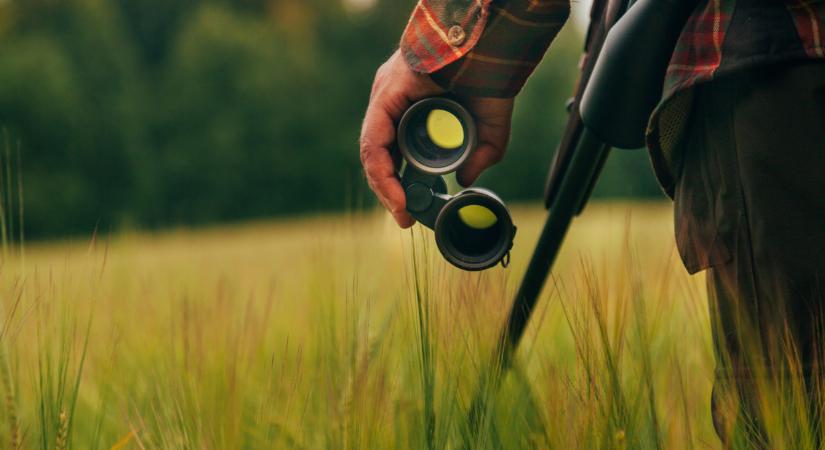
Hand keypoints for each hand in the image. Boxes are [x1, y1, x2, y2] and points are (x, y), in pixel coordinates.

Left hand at [360, 50, 514, 227]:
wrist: (492, 45)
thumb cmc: (489, 76)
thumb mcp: (488, 128)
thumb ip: (480, 156)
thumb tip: (464, 180)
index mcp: (410, 104)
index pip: (393, 150)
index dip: (399, 183)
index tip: (410, 211)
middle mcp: (392, 100)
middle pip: (380, 153)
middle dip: (390, 190)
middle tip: (405, 217)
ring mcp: (386, 96)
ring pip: (374, 151)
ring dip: (385, 187)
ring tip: (401, 212)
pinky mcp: (386, 94)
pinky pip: (375, 140)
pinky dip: (383, 171)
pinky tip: (395, 194)